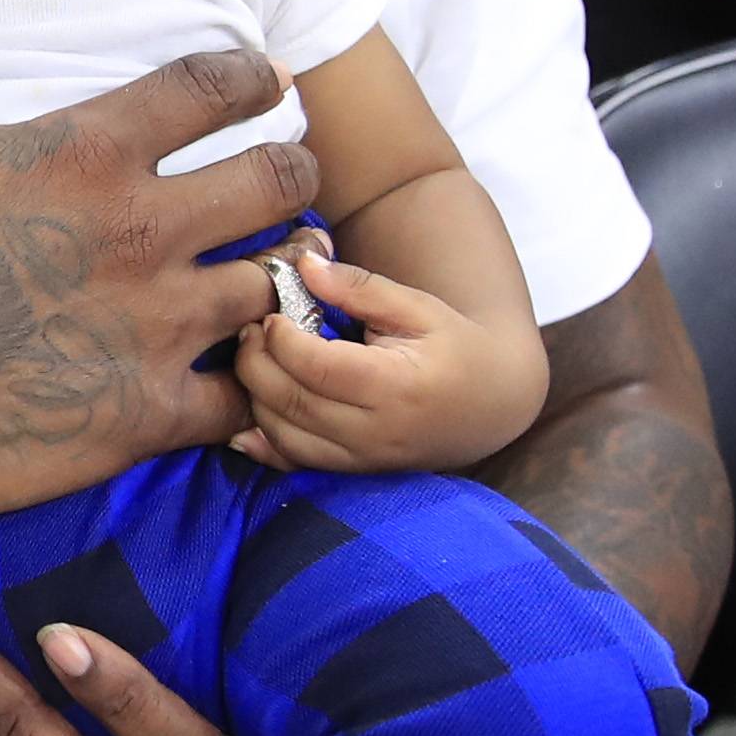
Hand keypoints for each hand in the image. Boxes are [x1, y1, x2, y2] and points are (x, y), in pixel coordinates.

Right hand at [0, 0, 312, 517]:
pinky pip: (244, 397)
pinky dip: (251, 387)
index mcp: (83, 153)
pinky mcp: (146, 413)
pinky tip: (236, 379)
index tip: (265, 84)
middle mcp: (140, 230)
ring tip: (272, 276)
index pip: (214, 87)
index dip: (254, 78)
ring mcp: (154, 326)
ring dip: (277, 276)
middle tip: (282, 178)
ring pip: (276, 285)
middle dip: (291, 170)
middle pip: (278, 180)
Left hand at [230, 245, 539, 472]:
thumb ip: (359, 286)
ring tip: (257, 359)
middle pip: (292, 403)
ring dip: (254, 398)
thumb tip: (305, 264)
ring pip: (284, 437)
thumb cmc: (454, 346)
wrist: (492, 403)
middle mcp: (377, 431)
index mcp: (397, 386)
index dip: (281, 339)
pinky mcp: (355, 471)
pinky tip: (243, 419)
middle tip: (250, 331)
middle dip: (256, 364)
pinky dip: (262, 443)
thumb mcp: (417, 306)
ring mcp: (365, 459)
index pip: (316, 368)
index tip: (270, 314)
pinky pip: (295, 464)